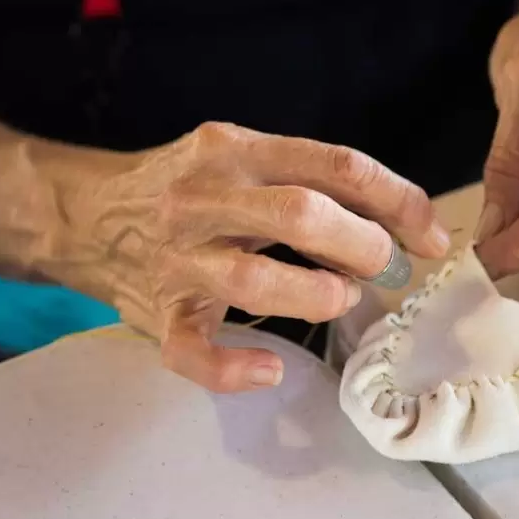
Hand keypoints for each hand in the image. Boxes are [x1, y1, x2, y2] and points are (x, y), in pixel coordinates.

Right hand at [55, 122, 449, 392]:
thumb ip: (312, 182)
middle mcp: (203, 197)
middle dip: (364, 245)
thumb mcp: (243, 161)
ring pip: (252, 279)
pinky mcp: (157, 314)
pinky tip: (270, 368)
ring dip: (315, 296)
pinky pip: (193, 351)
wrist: (87, 216)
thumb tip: (403, 227)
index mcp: (235, 150)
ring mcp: (176, 259)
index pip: (336, 165)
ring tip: (340, 299)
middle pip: (301, 215)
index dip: (399, 201)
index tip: (431, 234)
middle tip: (385, 268)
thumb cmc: (187, 189)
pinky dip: (235, 368)